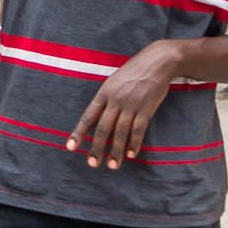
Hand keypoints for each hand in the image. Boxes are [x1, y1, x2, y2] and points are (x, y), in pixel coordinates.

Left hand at [67, 40, 183, 168]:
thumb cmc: (132, 73)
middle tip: (92, 164)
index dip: (79, 133)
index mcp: (104, 93)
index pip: (88, 117)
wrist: (157, 61)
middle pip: (103, 128)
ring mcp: (131, 104)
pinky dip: (134, 143)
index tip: (70, 148)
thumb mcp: (113, 82)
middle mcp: (115, 100)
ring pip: (120, 132)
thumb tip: (95, 121)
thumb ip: (105, 101)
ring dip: (116, 151)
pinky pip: (139, 129)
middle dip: (97, 148)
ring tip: (112, 165)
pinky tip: (131, 154)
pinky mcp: (147, 108)